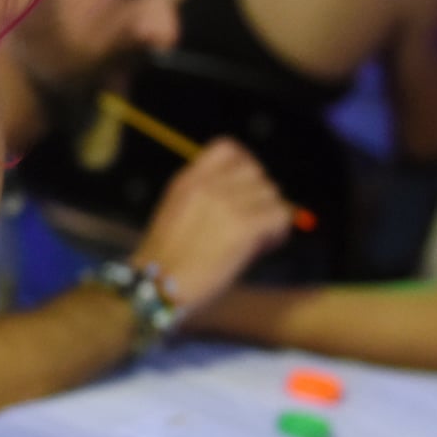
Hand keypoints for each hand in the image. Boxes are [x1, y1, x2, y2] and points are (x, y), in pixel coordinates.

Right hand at [132, 143, 294, 320]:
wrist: (156, 287)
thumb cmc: (164, 261)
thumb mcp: (175, 214)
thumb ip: (206, 198)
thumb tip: (247, 197)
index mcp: (189, 179)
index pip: (228, 148)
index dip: (244, 165)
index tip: (245, 188)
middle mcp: (209, 185)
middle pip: (255, 172)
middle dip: (259, 194)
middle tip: (254, 220)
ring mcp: (228, 204)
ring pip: (271, 194)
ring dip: (269, 214)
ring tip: (259, 238)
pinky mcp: (245, 226)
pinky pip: (280, 216)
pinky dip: (278, 232)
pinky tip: (264, 246)